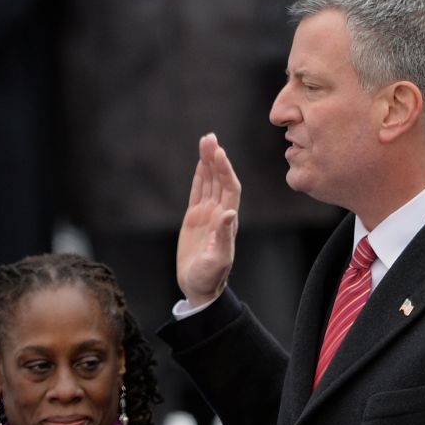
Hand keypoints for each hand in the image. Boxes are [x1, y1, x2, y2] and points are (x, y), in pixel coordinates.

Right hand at [177, 133, 240, 307]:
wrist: (199, 287)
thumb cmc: (209, 277)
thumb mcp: (217, 259)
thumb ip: (223, 237)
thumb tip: (230, 214)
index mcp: (227, 221)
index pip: (229, 188)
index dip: (225, 170)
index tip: (219, 153)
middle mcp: (220, 213)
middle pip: (219, 179)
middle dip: (215, 159)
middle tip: (209, 138)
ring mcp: (208, 214)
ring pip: (209, 182)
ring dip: (208, 162)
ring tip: (205, 140)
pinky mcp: (195, 218)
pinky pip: (198, 191)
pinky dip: (199, 175)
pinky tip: (200, 162)